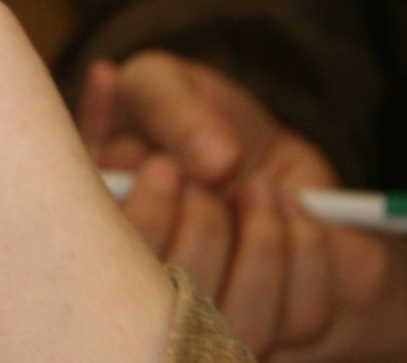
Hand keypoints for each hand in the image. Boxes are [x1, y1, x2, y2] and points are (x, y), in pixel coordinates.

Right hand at [83, 55, 406, 359]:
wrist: (255, 139)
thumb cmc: (189, 113)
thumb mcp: (162, 83)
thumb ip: (170, 110)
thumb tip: (217, 163)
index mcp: (101, 241)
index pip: (111, 271)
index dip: (146, 221)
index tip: (166, 164)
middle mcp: (155, 293)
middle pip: (178, 309)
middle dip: (204, 228)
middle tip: (215, 174)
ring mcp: (221, 316)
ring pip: (243, 321)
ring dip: (261, 241)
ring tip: (258, 185)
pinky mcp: (284, 322)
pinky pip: (303, 314)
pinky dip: (306, 249)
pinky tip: (291, 205)